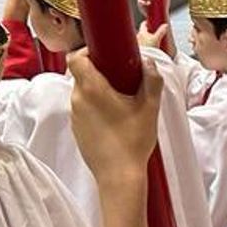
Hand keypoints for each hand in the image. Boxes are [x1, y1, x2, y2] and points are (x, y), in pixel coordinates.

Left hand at [66, 48, 162, 193]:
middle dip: (98, 72)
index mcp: (92, 89)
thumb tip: (148, 63)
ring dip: (97, 92)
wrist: (119, 175)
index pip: (76, 58)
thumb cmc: (132, 142)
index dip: (87, 52)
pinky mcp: (77, 129)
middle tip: (120, 79)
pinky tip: (114, 120)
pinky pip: (83, 110)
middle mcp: (78, 100)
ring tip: (120, 101)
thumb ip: (151, 79)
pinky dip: (95, 108)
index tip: (104, 54)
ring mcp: (75, 116)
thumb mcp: (150, 107)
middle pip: (81, 74)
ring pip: (82, 93)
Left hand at [136, 19, 174, 57]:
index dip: (147, 23)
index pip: (143, 24)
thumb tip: (166, 25)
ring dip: (146, 38)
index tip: (150, 23)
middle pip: (142, 31)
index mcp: (141, 32)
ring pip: (141, 38)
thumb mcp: (157, 39)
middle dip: (147, 31)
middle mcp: (137, 37)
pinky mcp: (138, 50)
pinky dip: (144, 44)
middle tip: (153, 32)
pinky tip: (149, 48)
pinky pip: (141, 45)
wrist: (145, 60)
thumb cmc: (149, 49)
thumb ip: (161, 31)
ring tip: (152, 41)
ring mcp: (137, 44)